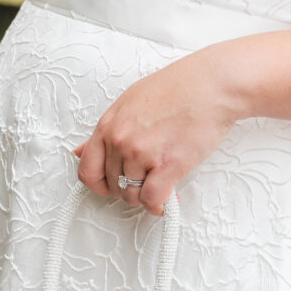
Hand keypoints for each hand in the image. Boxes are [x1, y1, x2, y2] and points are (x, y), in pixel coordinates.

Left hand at [74, 49, 243, 215]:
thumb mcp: (129, 102)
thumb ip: (107, 130)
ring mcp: (141, 154)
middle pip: (112, 185)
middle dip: (128, 189)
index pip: (87, 169)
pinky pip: (153, 199)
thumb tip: (80, 151)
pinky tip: (169, 199)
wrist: (211, 84)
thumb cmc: (178, 87)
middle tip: (145, 182)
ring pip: (132, 195)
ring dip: (146, 196)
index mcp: (108, 125)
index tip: (111, 185)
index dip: (98, 184)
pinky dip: (160, 205)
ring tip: (160, 186)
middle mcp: (120, 140)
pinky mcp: (167, 165)